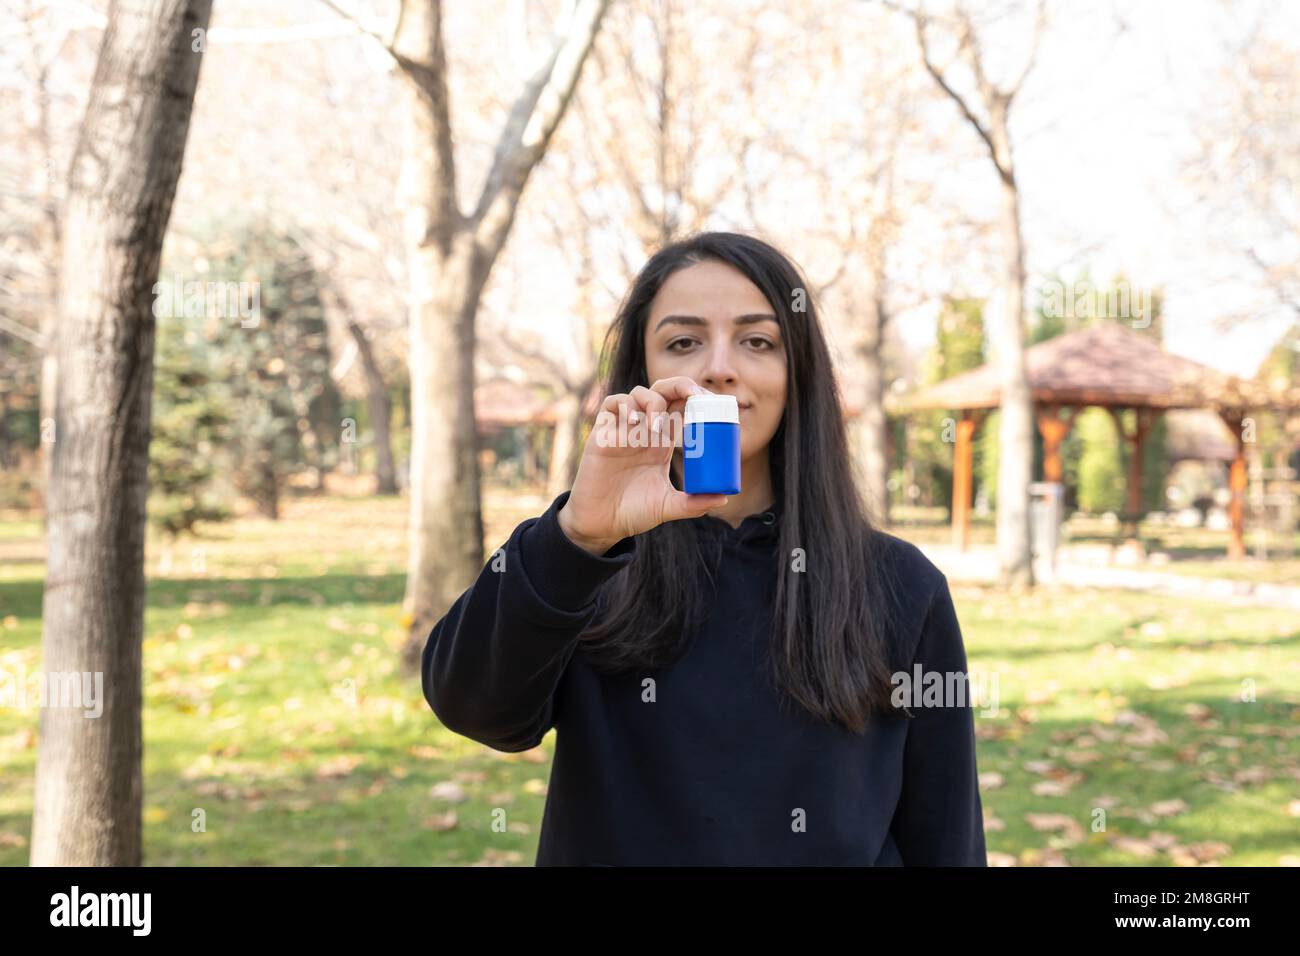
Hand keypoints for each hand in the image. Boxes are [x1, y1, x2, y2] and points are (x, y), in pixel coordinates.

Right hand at [557, 376, 727, 554]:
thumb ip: (694, 503)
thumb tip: (724, 498)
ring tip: (655, 427)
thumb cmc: (633, 512)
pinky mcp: (603, 433)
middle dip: (680, 386)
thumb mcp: (668, 506)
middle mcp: (644, 431)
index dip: (696, 398)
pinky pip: (612, 404)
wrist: (601, 523)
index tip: (713, 402)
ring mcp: (623, 430)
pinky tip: (634, 424)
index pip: (681, 408)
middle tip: (695, 395)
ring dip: (652, 402)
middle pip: (663, 392)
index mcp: (662, 442)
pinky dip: (625, 406)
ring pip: (638, 394)